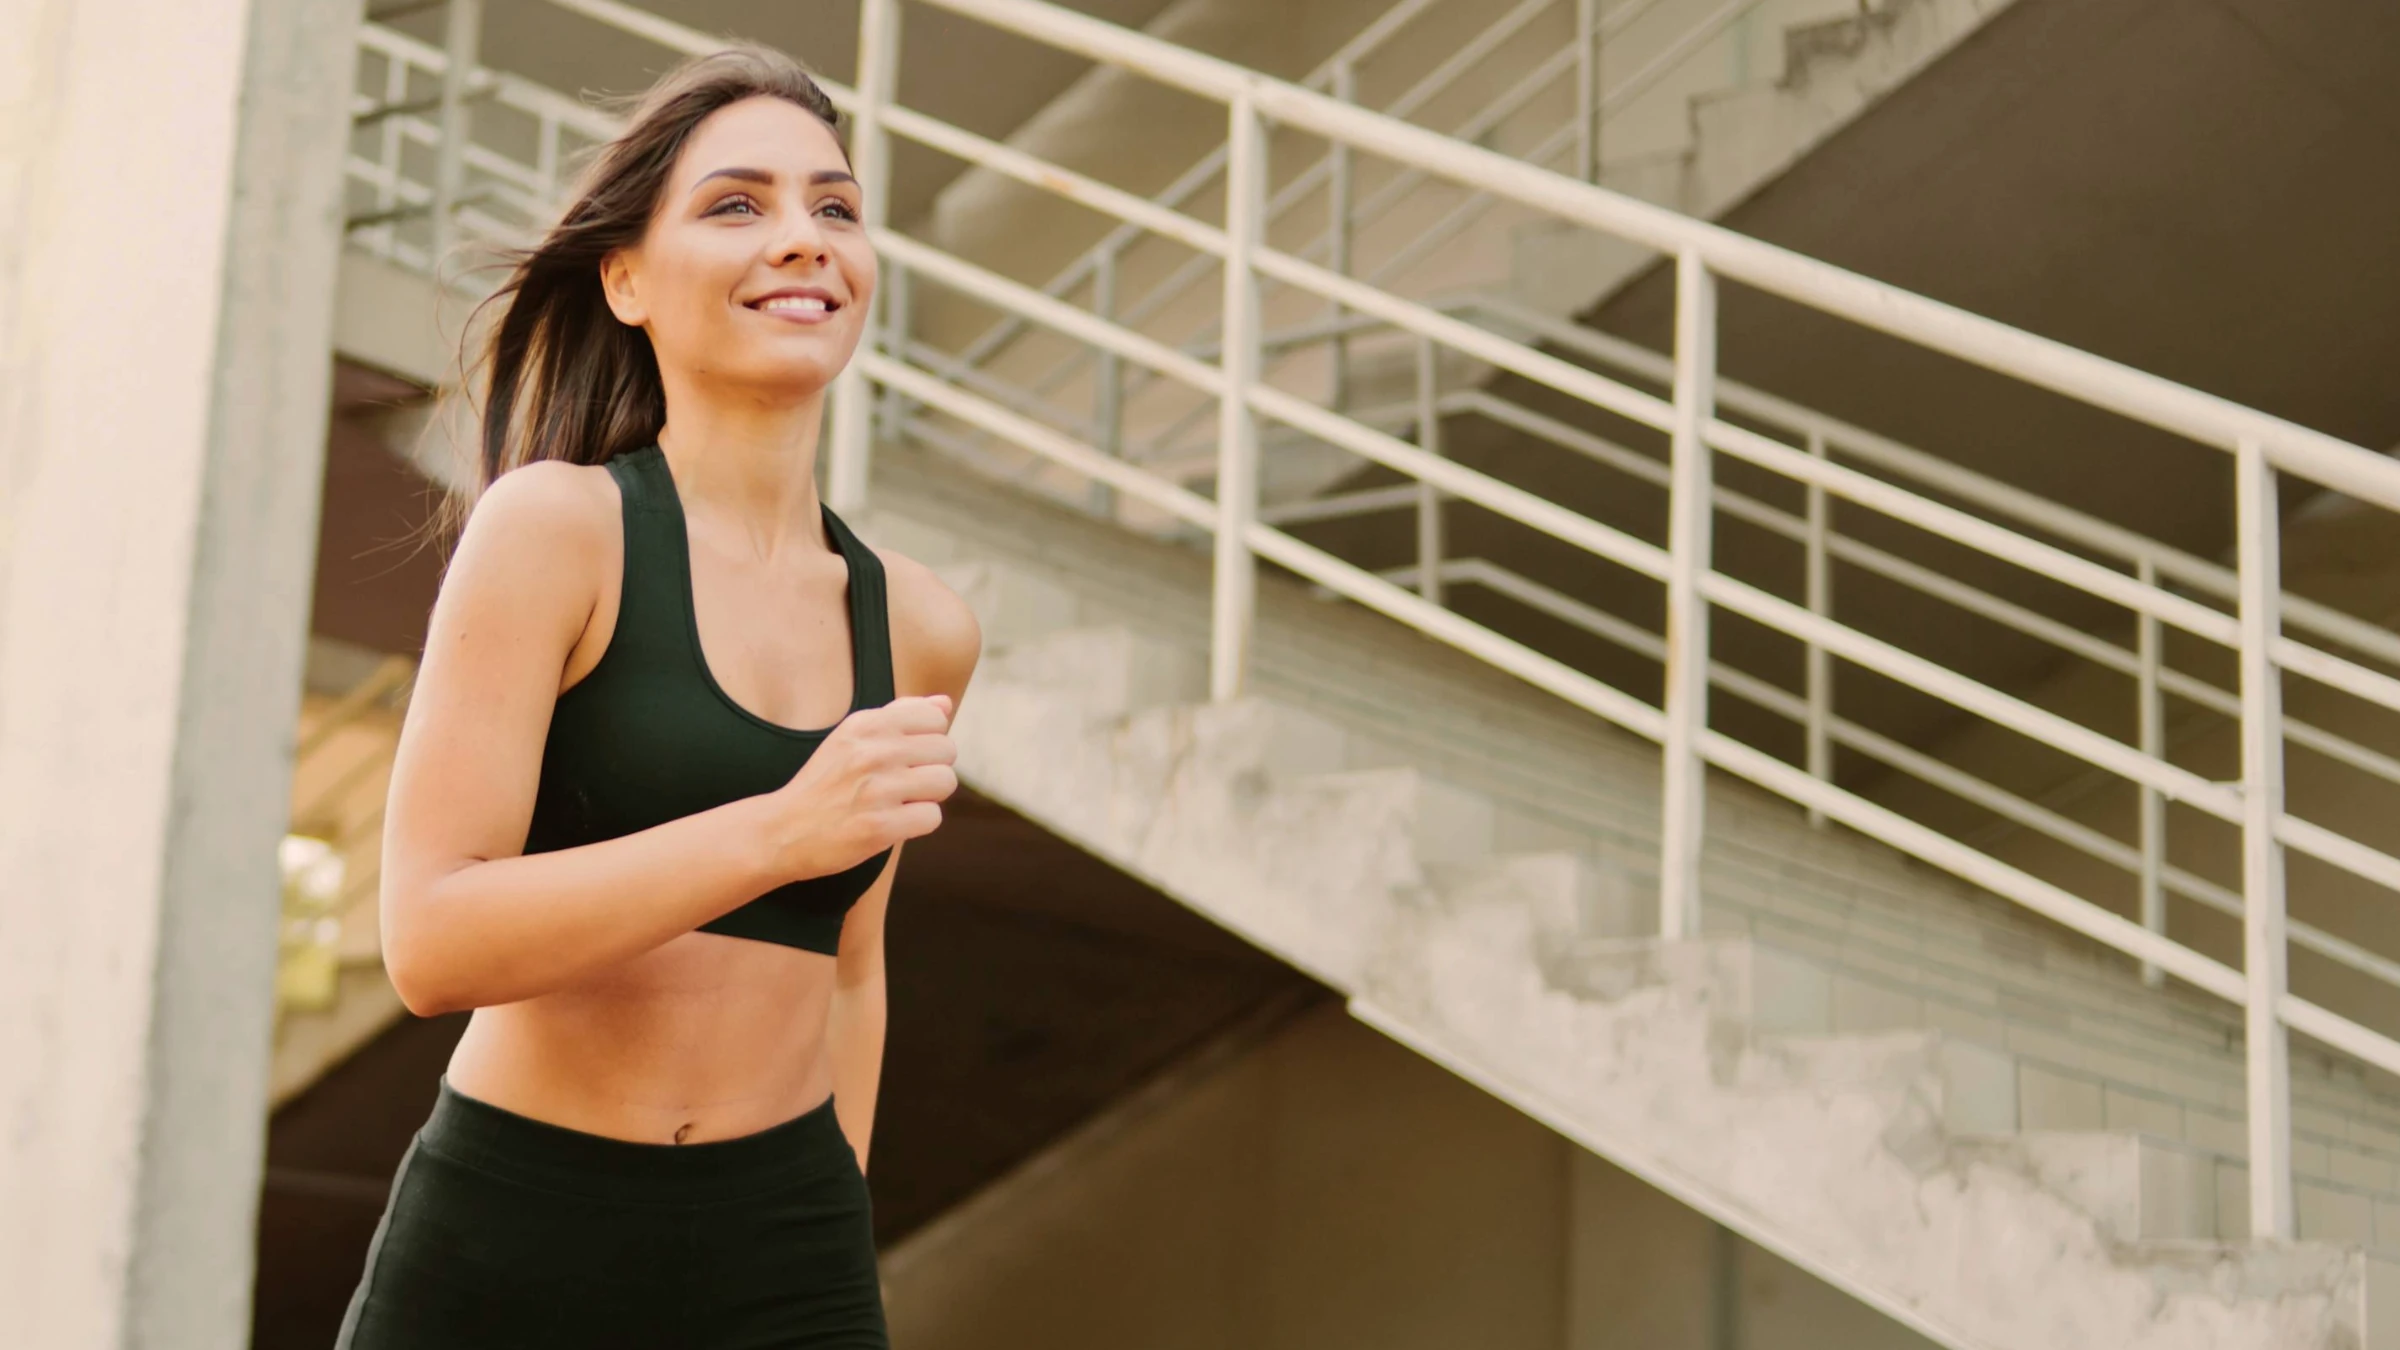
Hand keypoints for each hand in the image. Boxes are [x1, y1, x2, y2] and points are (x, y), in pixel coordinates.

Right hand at [768, 694, 957, 879]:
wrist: (782, 830)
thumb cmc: (825, 783)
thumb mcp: (852, 738)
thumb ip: (900, 716)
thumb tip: (945, 703)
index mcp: (866, 724)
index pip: (935, 717)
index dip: (929, 739)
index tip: (907, 755)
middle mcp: (872, 751)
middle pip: (946, 750)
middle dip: (933, 768)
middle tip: (904, 783)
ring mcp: (877, 789)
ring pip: (945, 782)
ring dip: (929, 796)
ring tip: (901, 802)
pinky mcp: (879, 827)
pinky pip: (933, 817)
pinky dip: (918, 823)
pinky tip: (894, 823)